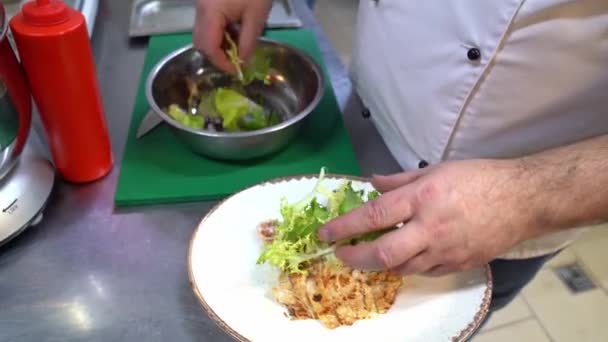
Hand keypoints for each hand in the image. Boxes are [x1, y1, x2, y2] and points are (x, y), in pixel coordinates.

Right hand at [193, 0, 272, 72]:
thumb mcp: (256, 16)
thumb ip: (248, 42)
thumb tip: (243, 62)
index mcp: (210, 13)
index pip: (208, 47)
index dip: (222, 63)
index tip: (237, 70)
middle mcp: (200, 11)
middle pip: (201, 43)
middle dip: (217, 56)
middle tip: (236, 61)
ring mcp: (202, 6)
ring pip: (203, 35)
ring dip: (218, 46)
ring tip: (239, 47)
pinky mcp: (207, 4)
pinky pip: (208, 26)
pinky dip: (219, 35)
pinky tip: (236, 34)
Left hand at [319, 159, 539, 276]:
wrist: (523, 199)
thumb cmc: (479, 177)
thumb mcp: (436, 169)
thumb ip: (399, 180)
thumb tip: (371, 183)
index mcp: (423, 198)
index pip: (374, 216)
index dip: (345, 227)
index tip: (326, 234)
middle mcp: (430, 228)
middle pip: (382, 254)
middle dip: (354, 257)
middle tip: (340, 253)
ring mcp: (445, 251)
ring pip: (401, 268)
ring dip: (379, 263)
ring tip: (368, 254)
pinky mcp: (458, 265)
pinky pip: (424, 272)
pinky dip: (408, 266)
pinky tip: (404, 256)